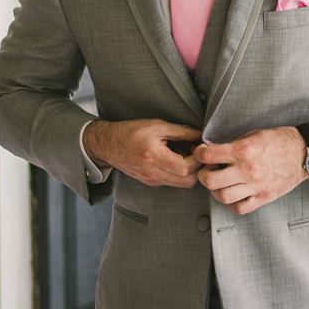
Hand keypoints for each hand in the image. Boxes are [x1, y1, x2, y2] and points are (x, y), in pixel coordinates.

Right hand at [83, 119, 201, 188]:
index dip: (198, 159)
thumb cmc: (130, 132)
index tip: (201, 146)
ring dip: (190, 170)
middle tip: (199, 151)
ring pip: (182, 183)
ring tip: (188, 152)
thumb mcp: (157, 125)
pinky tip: (178, 157)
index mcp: (154, 158)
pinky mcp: (151, 182)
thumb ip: (181, 131)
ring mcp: (152, 181)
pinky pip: (172, 181)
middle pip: (188, 181)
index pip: (186, 168)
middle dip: (199, 167)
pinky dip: (180, 172)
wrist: (108, 145)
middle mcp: (153, 174)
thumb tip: (200, 134)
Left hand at [195, 126, 308, 214]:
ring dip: (215, 191)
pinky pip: (240, 208)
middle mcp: (248, 170)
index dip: (199, 154)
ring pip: (223, 197)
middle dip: (203, 176)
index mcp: (244, 150)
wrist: (304, 153)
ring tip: (219, 183)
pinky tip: (231, 195)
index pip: (209, 156)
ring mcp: (256, 186)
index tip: (200, 154)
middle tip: (207, 171)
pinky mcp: (264, 197)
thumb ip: (231, 144)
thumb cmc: (279, 141)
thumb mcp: (253, 134)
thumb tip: (210, 149)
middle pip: (211, 180)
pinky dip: (231, 204)